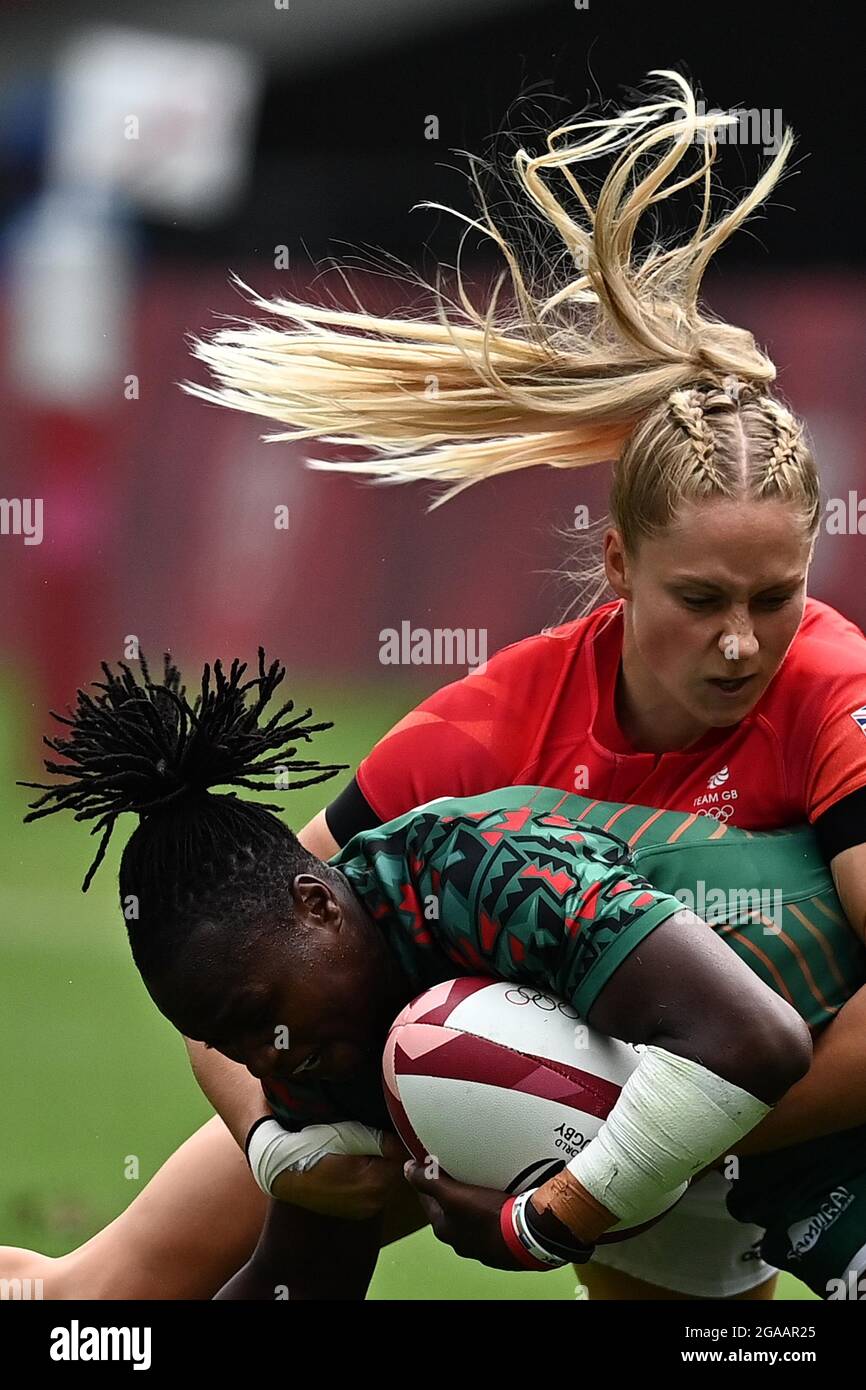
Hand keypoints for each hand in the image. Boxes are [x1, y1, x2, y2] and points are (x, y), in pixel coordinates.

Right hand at [272, 1133, 406, 1219]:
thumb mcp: (349, 1135)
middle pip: (395, 1172)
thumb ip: (380, 1139)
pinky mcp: (354, 1213)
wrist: (284, 1173)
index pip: (402, 1158)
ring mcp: (364, 1211)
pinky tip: (351, 1168)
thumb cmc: (314, 1149)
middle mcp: (373, 1202)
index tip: (385, 1131)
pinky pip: (372, 1193)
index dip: (395, 1141)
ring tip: (357, 1155)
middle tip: (369, 1141)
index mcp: (375, 1182)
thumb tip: (402, 1137)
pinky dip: (368, 1180)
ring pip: (384, 1183)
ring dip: (379, 1168)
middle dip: (388, 1156)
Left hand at [403, 1161, 527, 1270]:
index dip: (425, 1179)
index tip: (428, 1163)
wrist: (526, 1236)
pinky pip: (489, 1221)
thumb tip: (407, 1169)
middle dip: (449, 1190)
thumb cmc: (488, 1217)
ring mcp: (480, 1243)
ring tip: (480, 1181)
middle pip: (448, 1208)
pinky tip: (499, 1199)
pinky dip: (490, 1210)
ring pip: (468, 1216)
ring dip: (471, 1200)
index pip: (426, 1198)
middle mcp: (459, 1239)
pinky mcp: (499, 1242)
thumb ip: (428, 1181)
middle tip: (457, 1169)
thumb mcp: (453, 1194)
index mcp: (444, 1228)